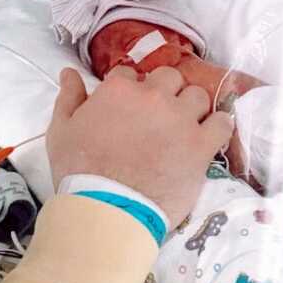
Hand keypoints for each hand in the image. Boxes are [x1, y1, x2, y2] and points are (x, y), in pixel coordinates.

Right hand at [47, 65, 233, 228]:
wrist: (106, 209)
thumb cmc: (78, 171)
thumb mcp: (61, 131)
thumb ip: (68, 97)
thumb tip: (69, 72)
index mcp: (119, 89)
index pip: (130, 73)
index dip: (131, 89)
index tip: (130, 108)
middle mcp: (153, 96)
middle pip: (169, 77)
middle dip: (164, 92)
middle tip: (158, 116)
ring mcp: (180, 119)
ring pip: (198, 95)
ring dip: (191, 107)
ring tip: (184, 127)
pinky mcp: (201, 145)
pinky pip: (222, 123)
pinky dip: (217, 127)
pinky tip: (208, 137)